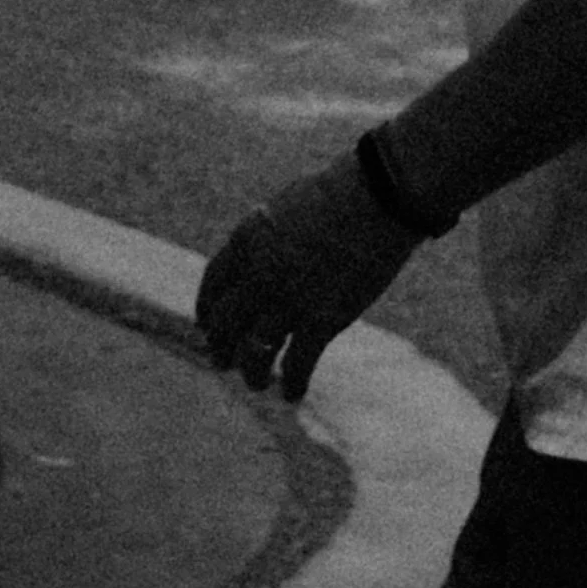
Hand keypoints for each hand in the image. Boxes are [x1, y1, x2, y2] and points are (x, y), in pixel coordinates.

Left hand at [194, 149, 415, 400]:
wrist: (378, 196)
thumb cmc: (340, 193)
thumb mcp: (287, 207)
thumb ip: (266, 240)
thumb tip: (258, 264)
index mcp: (246, 241)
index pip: (213, 286)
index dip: (208, 311)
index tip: (207, 325)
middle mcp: (259, 275)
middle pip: (226, 325)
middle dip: (221, 347)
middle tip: (221, 360)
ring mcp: (289, 300)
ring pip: (255, 353)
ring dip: (253, 373)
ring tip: (257, 383)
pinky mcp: (323, 320)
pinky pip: (298, 364)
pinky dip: (294, 383)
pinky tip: (293, 394)